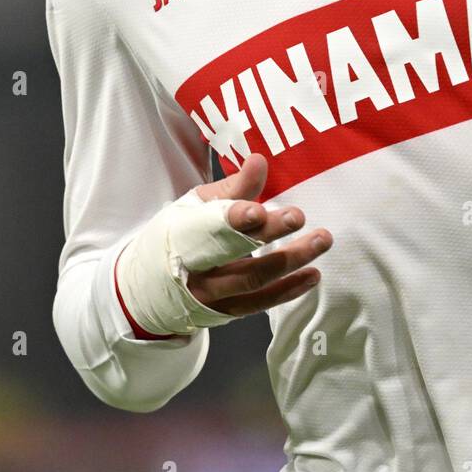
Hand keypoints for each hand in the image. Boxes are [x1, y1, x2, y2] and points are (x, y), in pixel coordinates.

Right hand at [186, 152, 331, 316]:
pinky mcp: (227, 312)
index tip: (259, 210)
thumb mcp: (196, 206)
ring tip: (321, 240)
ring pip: (253, 279)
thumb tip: (260, 160)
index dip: (233, 218)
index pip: (208, 226)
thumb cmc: (179, 235)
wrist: (149, 288)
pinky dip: (289, 290)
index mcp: (182, 235)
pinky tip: (313, 274)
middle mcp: (194, 269)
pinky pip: (261, 303)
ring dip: (291, 260)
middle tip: (299, 216)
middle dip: (268, 233)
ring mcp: (210, 295)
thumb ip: (232, 187)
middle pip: (234, 251)